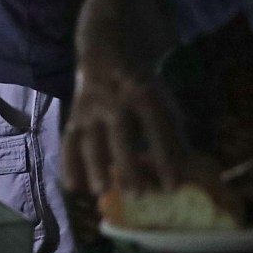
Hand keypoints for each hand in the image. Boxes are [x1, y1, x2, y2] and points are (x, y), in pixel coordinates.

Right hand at [60, 61, 185, 194]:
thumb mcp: (162, 104)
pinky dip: (68, 165)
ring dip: (94, 166)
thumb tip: (184, 175)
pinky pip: (68, 142)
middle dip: (128, 164)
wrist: (106, 59)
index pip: (156, 128)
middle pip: (120, 133)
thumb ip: (172, 136)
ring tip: (101, 191)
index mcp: (143, 95)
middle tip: (137, 194)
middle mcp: (114, 101)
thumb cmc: (142, 92)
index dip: (164, 158)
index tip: (170, 186)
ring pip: (90, 138)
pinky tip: (72, 188)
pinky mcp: (73, 119)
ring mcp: (90, 110)